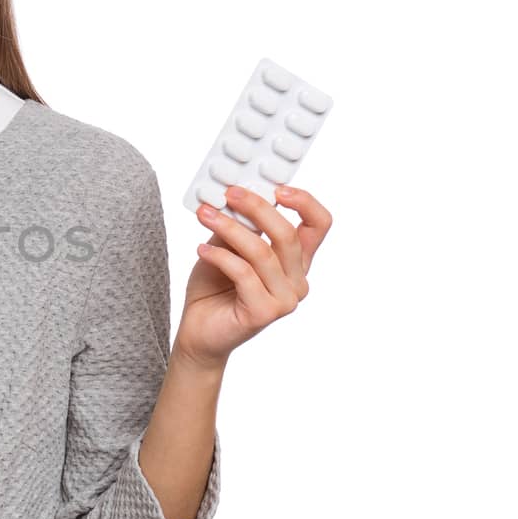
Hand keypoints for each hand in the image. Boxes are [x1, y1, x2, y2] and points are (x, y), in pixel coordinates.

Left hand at [175, 184, 331, 369]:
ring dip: (229, 228)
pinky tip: (201, 250)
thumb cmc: (214, 288)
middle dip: (257, 207)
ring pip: (262, 252)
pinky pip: (243, 274)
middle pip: (288, 234)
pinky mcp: (264, 313)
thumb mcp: (226, 247)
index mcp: (296, 261)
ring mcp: (285, 299)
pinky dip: (219, 256)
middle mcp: (297, 280)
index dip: (304, 202)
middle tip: (229, 193)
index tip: (277, 187)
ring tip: (205, 216)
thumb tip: (237, 195)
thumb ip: (239, 225)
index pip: (318, 225)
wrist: (198, 332)